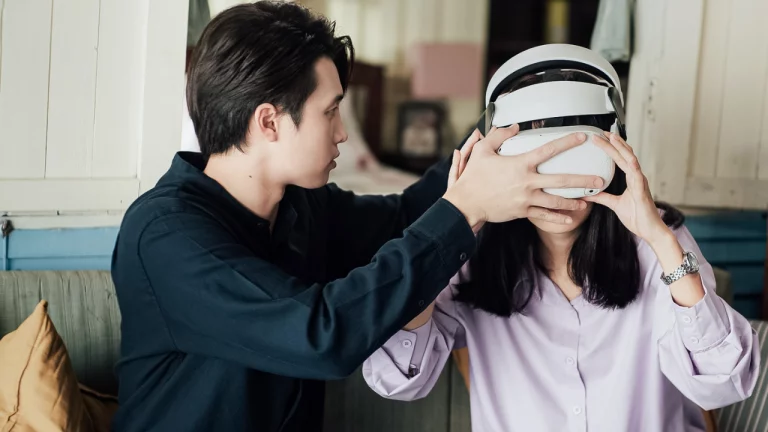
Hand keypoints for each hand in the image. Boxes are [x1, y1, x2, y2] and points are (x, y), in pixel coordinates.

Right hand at [443, 125, 604, 227]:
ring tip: (588, 201)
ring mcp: (526, 199)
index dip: (567, 142)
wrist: (466, 203)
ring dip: (574, 201)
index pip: (549, 150)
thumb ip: (499, 136)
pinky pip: (544, 216)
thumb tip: (514, 127)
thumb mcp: (482, 150)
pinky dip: (558, 218)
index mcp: (520, 164)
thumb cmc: (474, 177)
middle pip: (561, 181)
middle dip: (583, 180)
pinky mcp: (523, 211)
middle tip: (599, 179)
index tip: (582, 138)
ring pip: (556, 201)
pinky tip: (570, 219)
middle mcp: (527, 182)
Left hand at [584, 132, 670, 244]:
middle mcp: (637, 177)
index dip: (613, 147)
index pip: (621, 159)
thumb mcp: (615, 204)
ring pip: (631, 161)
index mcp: (632, 179)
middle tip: (603, 132)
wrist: (650, 231)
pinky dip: (633, 166)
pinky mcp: (642, 192)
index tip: (603, 137)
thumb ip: (603, 197)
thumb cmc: (637, 217)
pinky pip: (638, 177)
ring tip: (612, 137)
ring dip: (621, 148)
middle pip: (625, 155)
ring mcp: (641, 183)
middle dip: (614, 142)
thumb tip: (587, 194)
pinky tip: (629, 159)